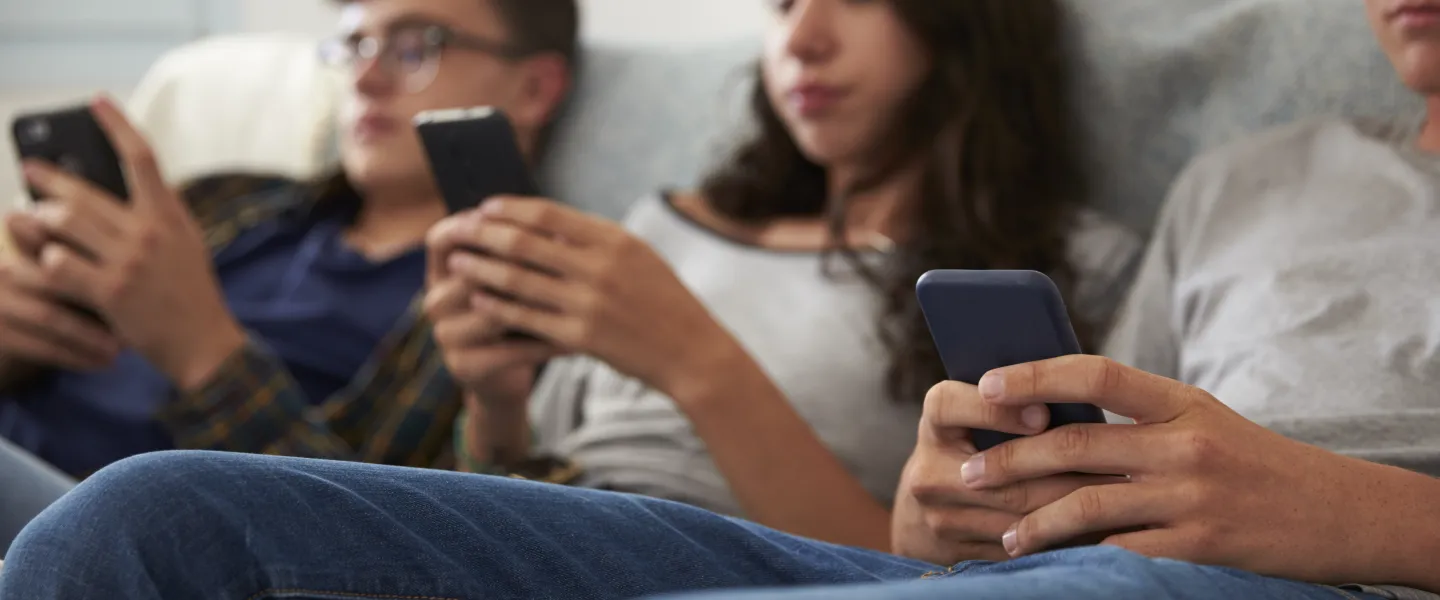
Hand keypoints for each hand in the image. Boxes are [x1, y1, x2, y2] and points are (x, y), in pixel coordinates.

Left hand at [20, 97, 244, 388]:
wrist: (205, 343)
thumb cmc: (193, 293)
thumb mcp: (188, 244)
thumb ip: (162, 214)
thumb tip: (135, 185)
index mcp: (170, 216)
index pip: (143, 158)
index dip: (117, 125)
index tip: (96, 102)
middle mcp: (149, 233)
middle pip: (85, 192)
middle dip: (48, 179)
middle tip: (30, 169)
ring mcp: (128, 262)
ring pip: (65, 224)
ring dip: (40, 220)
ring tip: (29, 220)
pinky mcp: (110, 292)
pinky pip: (60, 265)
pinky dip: (45, 261)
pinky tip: (41, 261)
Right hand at [422, 223, 556, 403]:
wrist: (502, 375)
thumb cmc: (512, 312)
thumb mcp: (506, 279)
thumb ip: (518, 253)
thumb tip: (561, 230)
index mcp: (440, 273)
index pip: (440, 239)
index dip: (470, 225)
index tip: (514, 218)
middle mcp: (436, 302)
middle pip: (469, 274)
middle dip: (516, 264)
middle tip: (561, 258)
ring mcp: (446, 336)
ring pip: (492, 315)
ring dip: (535, 307)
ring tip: (575, 299)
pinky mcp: (463, 366)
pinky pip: (509, 351)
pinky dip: (544, 344)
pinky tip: (574, 341)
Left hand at [434, 198, 735, 400]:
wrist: (692, 351)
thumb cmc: (664, 300)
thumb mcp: (638, 256)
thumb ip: (595, 240)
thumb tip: (545, 224)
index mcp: (614, 240)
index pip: (547, 215)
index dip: (509, 209)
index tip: (484, 207)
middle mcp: (599, 268)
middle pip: (524, 243)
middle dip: (483, 235)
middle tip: (458, 231)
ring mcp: (588, 305)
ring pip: (518, 281)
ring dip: (481, 270)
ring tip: (458, 263)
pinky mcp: (580, 339)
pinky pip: (526, 319)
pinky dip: (498, 307)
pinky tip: (478, 301)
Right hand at [892, 379, 1117, 564]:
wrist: (930, 507)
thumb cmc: (976, 443)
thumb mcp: (979, 415)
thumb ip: (1015, 402)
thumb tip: (1079, 387)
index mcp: (935, 421)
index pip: (950, 405)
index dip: (996, 411)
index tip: (1043, 415)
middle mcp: (926, 470)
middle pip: (998, 471)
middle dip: (1061, 466)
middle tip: (1116, 461)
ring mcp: (939, 516)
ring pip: (1015, 513)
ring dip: (1070, 505)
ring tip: (1119, 494)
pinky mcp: (955, 552)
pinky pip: (1018, 547)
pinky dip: (1060, 535)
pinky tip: (1096, 526)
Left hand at [962, 356, 1416, 585]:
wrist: (1338, 511)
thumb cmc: (1255, 463)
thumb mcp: (1203, 421)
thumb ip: (1139, 419)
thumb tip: (1054, 421)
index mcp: (1180, 401)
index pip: (1096, 374)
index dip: (1036, 375)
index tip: (988, 384)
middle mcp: (1183, 443)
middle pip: (1077, 445)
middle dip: (1012, 459)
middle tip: (969, 471)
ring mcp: (1191, 495)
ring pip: (1088, 504)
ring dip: (1034, 520)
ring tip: (1003, 534)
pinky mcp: (1199, 543)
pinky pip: (1120, 550)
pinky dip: (1078, 556)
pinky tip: (1051, 560)